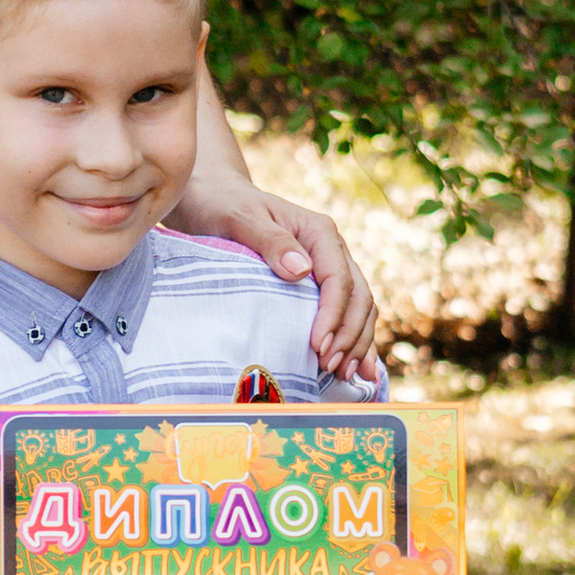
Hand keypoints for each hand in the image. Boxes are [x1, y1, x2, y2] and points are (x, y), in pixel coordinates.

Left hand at [168, 172, 379, 378]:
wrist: (215, 200)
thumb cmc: (224, 207)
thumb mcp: (240, 219)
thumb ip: (271, 241)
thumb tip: (301, 270)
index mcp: (318, 232)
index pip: (338, 279)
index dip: (333, 315)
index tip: (318, 346)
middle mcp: (331, 249)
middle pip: (358, 297)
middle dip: (349, 335)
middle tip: (330, 367)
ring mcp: (329, 267)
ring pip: (360, 308)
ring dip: (356, 343)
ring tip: (343, 374)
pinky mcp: (320, 285)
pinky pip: (347, 313)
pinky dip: (353, 340)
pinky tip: (355, 367)